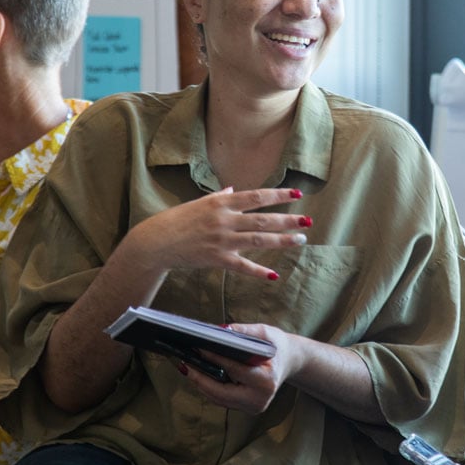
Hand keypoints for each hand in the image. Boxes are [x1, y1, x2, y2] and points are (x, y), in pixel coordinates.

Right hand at [124, 188, 309, 280]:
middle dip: (287, 220)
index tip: (296, 195)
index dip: (277, 195)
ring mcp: (221, 240)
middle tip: (307, 221)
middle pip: (262, 219)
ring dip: (281, 241)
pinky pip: (241, 266)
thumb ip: (219, 197)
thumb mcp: (198, 203)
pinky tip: (273, 275)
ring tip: (300, 240)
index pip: (255, 197)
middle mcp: (224, 220)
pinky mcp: (216, 259)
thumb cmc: (177, 220)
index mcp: (220, 203)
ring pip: (258, 240)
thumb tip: (234, 189)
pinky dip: (258, 272)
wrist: (156, 242)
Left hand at [179, 322, 297, 413]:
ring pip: (219, 398)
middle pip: (220, 391)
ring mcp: (253, 407)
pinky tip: (198, 374)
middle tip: (184, 363)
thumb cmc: (277, 346)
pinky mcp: (247, 409)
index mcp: (267, 381)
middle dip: (200, 377)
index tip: (197, 348)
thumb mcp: (265, 332)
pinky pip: (223, 399)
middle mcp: (260, 399)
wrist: (290, 362)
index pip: (233, 370)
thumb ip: (245, 330)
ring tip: (186, 367)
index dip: (214, 359)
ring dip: (201, 384)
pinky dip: (209, 387)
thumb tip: (221, 330)